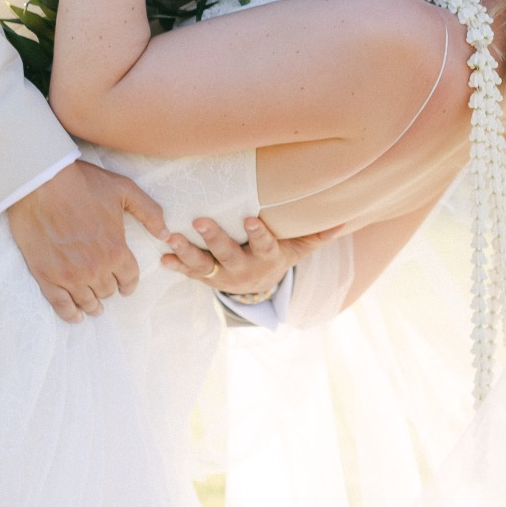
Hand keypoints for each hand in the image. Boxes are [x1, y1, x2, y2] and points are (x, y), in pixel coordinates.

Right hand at [7, 160, 165, 323]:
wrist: (40, 182)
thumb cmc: (83, 183)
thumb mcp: (124, 190)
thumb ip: (149, 212)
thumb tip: (166, 234)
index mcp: (116, 250)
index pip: (129, 279)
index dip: (129, 284)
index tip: (125, 286)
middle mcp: (96, 268)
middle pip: (108, 291)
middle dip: (109, 289)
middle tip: (105, 288)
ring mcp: (70, 275)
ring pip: (87, 301)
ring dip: (93, 304)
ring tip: (93, 306)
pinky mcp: (47, 276)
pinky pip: (61, 305)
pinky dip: (70, 314)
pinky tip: (76, 316)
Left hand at [160, 214, 345, 297]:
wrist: (259, 288)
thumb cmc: (277, 256)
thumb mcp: (296, 249)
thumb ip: (315, 235)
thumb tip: (343, 219)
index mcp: (266, 258)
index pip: (264, 245)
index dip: (257, 233)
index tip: (249, 218)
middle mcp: (243, 269)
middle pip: (228, 254)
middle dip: (213, 237)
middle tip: (199, 219)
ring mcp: (222, 275)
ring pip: (203, 265)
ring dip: (186, 251)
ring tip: (171, 237)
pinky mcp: (205, 278)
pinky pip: (189, 273)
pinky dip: (175, 265)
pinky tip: (162, 256)